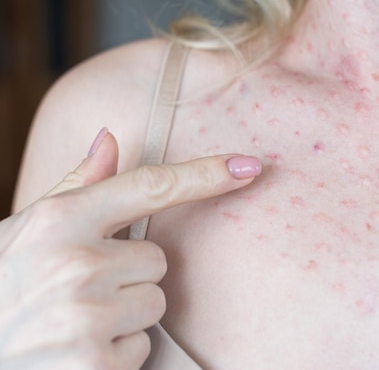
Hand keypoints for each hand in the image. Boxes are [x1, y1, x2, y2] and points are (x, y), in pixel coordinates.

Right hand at [0, 128, 260, 369]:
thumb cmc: (1, 288)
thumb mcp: (24, 230)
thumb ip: (76, 185)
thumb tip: (111, 138)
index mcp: (60, 220)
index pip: (151, 186)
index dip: (205, 174)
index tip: (247, 166)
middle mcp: (76, 263)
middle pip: (158, 260)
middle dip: (129, 276)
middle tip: (81, 291)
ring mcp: (86, 316)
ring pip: (155, 304)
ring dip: (126, 314)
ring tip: (77, 320)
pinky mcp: (95, 363)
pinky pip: (143, 346)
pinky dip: (118, 350)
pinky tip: (78, 349)